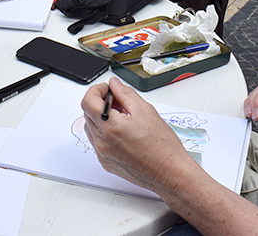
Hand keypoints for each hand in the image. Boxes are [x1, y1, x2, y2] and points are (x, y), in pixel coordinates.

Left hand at [81, 77, 198, 193]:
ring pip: (91, 128)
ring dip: (101, 118)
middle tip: (118, 101)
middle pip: (88, 114)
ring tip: (122, 117)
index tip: (107, 89)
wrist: (169, 173)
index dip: (96, 90)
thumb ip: (125, 94)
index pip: (88, 101)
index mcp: (110, 126)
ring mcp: (103, 154)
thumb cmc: (162, 147)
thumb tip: (114, 85)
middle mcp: (102, 142)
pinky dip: (105, 133)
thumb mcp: (145, 111)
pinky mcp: (106, 163)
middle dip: (100, 103)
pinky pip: (98, 142)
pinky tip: (122, 132)